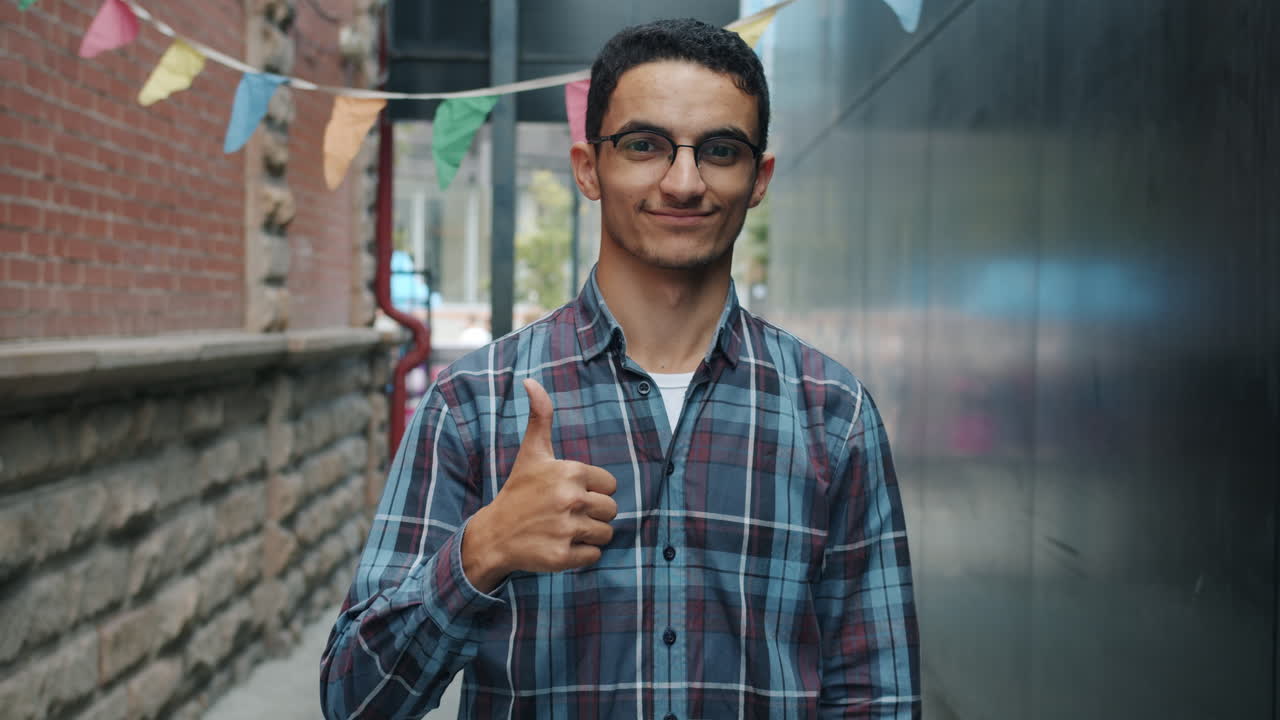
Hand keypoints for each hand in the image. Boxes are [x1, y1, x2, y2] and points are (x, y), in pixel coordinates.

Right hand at [462, 378, 617, 592]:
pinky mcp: (562, 556)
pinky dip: (582, 555)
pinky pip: (594, 556)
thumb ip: (539, 416)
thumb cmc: (518, 491)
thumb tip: (531, 381)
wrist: (493, 534)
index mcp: (569, 472)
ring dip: (590, 535)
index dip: (594, 491)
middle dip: (594, 514)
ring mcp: (566, 528)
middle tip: (568, 514)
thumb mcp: (532, 453)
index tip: (570, 493)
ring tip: (565, 529)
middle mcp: (570, 499)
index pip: (610, 485)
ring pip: (606, 534)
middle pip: (611, 510)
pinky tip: (561, 545)